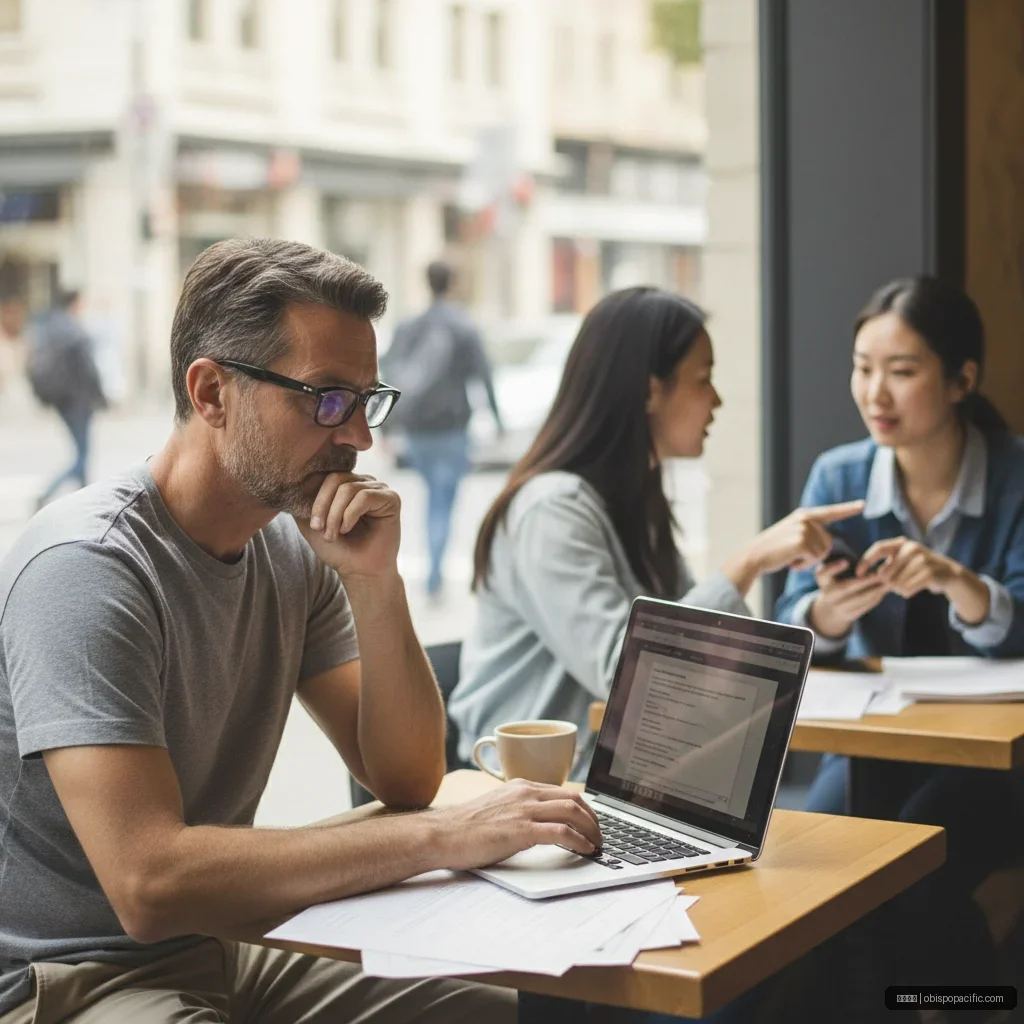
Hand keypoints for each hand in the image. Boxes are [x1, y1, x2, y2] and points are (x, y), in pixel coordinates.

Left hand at [295, 473, 400, 578]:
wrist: (360, 572)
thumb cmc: (338, 550)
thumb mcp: (312, 524)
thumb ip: (303, 502)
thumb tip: (294, 482)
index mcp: (345, 484)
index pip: (324, 476)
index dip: (314, 497)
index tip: (311, 523)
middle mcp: (363, 482)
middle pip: (336, 479)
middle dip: (323, 505)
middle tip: (318, 528)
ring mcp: (378, 488)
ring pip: (348, 489)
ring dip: (335, 514)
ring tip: (333, 534)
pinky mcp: (391, 498)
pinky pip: (365, 497)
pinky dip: (351, 514)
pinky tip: (347, 529)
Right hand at [431, 780, 602, 869]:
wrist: (443, 834)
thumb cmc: (465, 827)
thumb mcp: (498, 809)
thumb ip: (519, 809)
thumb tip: (540, 824)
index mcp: (521, 786)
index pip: (564, 792)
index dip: (584, 808)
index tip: (591, 823)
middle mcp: (526, 793)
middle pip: (574, 799)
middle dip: (594, 819)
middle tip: (600, 836)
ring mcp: (524, 809)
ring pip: (573, 812)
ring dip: (591, 830)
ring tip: (597, 845)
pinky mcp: (522, 829)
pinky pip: (561, 832)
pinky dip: (579, 841)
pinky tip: (584, 850)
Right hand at [724, 500, 865, 594]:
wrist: (754, 555)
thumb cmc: (773, 549)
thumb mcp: (790, 533)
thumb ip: (808, 531)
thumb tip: (827, 541)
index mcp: (804, 515)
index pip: (831, 511)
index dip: (848, 509)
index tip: (862, 504)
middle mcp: (806, 519)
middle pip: (828, 542)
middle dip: (814, 554)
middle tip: (793, 553)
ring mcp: (804, 529)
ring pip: (822, 552)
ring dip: (808, 560)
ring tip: (790, 556)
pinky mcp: (802, 541)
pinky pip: (815, 558)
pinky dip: (804, 564)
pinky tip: (790, 560)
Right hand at [809, 557, 888, 638]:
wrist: (831, 609)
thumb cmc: (835, 583)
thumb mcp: (831, 574)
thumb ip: (839, 566)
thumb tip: (862, 560)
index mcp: (822, 581)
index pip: (823, 573)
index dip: (833, 568)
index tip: (846, 562)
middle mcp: (827, 595)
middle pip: (844, 588)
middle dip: (863, 581)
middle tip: (878, 574)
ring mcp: (837, 607)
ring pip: (857, 599)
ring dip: (874, 591)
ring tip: (886, 583)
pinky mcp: (849, 615)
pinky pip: (864, 607)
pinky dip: (874, 599)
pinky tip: (883, 591)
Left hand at [857, 537, 957, 598]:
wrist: (949, 573)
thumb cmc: (918, 568)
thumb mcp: (903, 560)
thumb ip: (886, 565)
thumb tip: (862, 576)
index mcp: (902, 543)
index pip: (878, 548)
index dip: (866, 560)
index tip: (858, 573)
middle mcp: (911, 548)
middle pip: (885, 573)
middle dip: (886, 582)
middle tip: (894, 584)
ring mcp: (922, 560)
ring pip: (895, 583)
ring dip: (897, 589)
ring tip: (907, 584)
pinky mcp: (930, 573)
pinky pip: (906, 589)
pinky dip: (906, 592)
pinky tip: (914, 588)